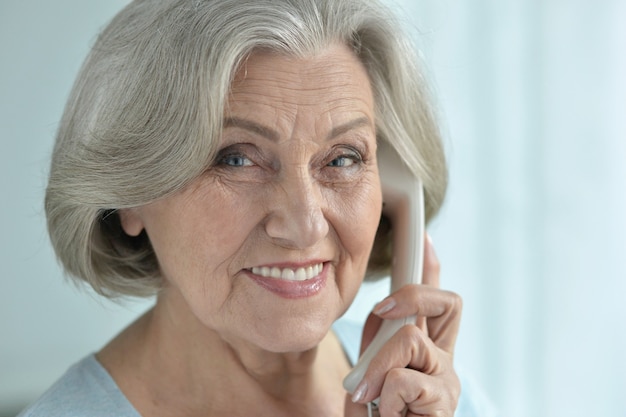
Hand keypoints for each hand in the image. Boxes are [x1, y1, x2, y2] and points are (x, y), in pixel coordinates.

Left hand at [353, 235, 461, 415]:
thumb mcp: (368, 374)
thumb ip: (379, 343)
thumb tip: (384, 309)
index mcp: (424, 351)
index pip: (436, 303)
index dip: (433, 268)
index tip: (424, 238)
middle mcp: (443, 361)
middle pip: (448, 301)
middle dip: (413, 293)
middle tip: (384, 307)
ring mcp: (446, 382)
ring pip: (409, 339)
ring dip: (377, 365)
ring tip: (367, 394)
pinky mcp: (442, 404)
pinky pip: (402, 379)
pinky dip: (383, 397)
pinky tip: (384, 414)